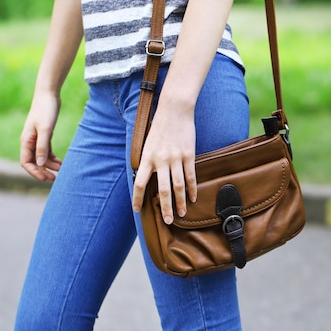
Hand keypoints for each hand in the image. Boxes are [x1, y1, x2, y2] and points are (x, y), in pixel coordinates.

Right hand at [19, 91, 62, 180]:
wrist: (49, 95)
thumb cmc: (46, 110)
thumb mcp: (46, 129)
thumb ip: (42, 146)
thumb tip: (40, 164)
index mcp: (26, 141)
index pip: (26, 162)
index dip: (34, 172)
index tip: (45, 178)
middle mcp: (29, 142)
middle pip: (34, 162)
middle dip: (43, 171)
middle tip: (54, 179)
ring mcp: (37, 139)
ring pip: (41, 158)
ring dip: (50, 165)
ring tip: (62, 170)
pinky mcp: (45, 135)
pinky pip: (47, 151)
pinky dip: (53, 158)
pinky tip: (61, 162)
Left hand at [132, 106, 197, 224]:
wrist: (174, 110)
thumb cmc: (159, 126)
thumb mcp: (147, 143)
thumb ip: (147, 161)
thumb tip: (146, 178)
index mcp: (147, 157)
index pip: (139, 183)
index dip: (137, 198)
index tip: (137, 209)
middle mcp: (161, 160)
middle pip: (163, 190)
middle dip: (165, 207)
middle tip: (167, 221)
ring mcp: (176, 158)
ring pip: (178, 185)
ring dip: (180, 202)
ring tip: (181, 213)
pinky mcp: (188, 154)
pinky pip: (190, 176)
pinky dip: (191, 188)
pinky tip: (192, 198)